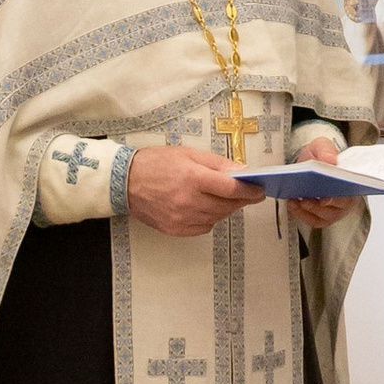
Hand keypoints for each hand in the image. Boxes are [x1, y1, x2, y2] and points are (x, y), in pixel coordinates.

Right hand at [127, 144, 260, 238]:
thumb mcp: (188, 154)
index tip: (259, 190)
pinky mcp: (176, 229)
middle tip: (248, 193)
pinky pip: (204, 227)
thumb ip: (217, 163)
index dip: (249, 190)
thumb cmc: (155, 163)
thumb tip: (241, 171)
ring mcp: (181, 218)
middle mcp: (188, 201)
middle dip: (241, 199)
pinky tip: (206, 207)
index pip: (231, 188)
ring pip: (218, 217)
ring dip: (227, 208)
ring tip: (226, 198)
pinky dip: (211, 218)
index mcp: (192, 178)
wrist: (124, 182)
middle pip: (227, 205)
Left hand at [285, 130, 358, 226]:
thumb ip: (326, 150)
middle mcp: (346, 202)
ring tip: (294, 199)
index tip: (325, 198)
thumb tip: (330, 161)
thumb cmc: (321, 156)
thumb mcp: (323, 146)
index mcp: (352, 185)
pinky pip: (313, 220)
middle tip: (303, 199)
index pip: (349, 195)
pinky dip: (301, 214)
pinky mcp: (322, 218)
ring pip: (322, 216)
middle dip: (318, 205)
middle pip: (335, 209)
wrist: (313, 163)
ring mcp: (334, 212)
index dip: (337, 198)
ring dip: (307, 209)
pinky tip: (292, 203)